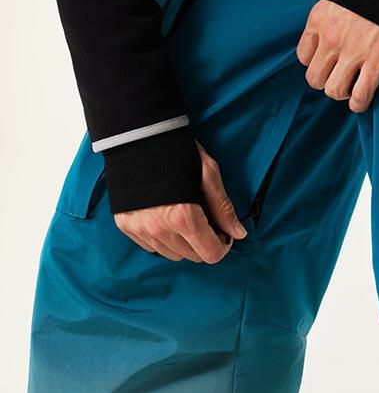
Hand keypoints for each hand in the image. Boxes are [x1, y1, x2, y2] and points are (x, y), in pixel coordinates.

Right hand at [114, 141, 246, 262]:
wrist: (137, 135)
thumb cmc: (177, 151)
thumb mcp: (208, 173)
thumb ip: (223, 207)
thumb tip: (238, 233)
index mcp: (183, 217)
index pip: (210, 254)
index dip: (222, 245)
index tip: (223, 231)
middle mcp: (159, 229)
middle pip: (193, 257)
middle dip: (205, 242)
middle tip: (207, 220)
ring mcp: (140, 230)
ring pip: (172, 254)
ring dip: (184, 242)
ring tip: (186, 217)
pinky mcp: (126, 226)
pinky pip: (151, 247)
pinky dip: (164, 238)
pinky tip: (167, 217)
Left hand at [296, 0, 378, 111]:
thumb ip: (329, 21)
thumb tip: (328, 41)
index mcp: (319, 20)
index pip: (303, 56)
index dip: (315, 62)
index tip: (327, 61)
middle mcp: (331, 39)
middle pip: (315, 78)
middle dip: (326, 80)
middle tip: (339, 76)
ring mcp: (353, 53)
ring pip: (334, 90)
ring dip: (342, 92)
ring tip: (352, 87)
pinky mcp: (376, 63)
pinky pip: (360, 95)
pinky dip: (359, 104)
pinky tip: (361, 102)